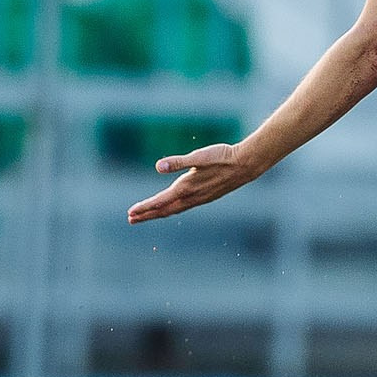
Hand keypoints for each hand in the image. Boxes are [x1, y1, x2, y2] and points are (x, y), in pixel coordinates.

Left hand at [127, 143, 263, 222]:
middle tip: (131, 219)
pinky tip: (171, 207)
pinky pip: (183, 207)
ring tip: (145, 216)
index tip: (130, 213)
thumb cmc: (222, 157)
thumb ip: (178, 162)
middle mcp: (192, 197)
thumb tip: (158, 167)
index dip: (144, 207)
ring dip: (158, 213)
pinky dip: (171, 210)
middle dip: (147, 215)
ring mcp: (199, 199)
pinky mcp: (205, 197)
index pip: (160, 201)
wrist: (246, 165)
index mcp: (186, 188)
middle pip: (164, 210)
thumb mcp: (199, 156)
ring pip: (174, 210)